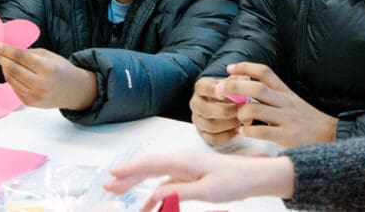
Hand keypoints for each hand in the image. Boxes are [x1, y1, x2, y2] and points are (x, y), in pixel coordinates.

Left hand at [0, 43, 96, 111]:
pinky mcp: (29, 103)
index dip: (5, 50)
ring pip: (10, 79)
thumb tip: (7, 49)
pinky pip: (13, 87)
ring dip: (3, 67)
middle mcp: (40, 84)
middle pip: (12, 69)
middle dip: (0, 57)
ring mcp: (34, 96)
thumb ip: (28, 53)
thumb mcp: (48, 56)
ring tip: (1, 58)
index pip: (20, 57)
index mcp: (47, 69)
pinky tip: (9, 70)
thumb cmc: (61, 69)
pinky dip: (9, 77)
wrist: (73, 91)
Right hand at [105, 151, 295, 210]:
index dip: (129, 169)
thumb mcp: (207, 190)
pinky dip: (154, 192)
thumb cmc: (234, 181)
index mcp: (183, 160)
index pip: (149, 163)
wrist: (254, 176)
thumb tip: (155, 194)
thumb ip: (179, 192)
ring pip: (155, 174)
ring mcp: (184, 168)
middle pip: (148, 167)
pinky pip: (166, 182)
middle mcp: (181, 160)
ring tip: (119, 193)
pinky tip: (146, 203)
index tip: (112, 174)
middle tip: (109, 187)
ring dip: (138, 183)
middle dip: (128, 176)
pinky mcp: (190, 175)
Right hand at [190, 76, 240, 145]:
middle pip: (205, 110)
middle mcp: (195, 103)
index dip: (213, 91)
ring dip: (229, 124)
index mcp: (201, 87)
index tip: (226, 94)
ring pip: (210, 126)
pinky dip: (228, 135)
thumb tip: (245, 80)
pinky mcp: (203, 134)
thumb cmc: (231, 91)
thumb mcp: (234, 82)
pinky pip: (214, 139)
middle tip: (241, 111)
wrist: (227, 104)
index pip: (203, 87)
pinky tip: (237, 129)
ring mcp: (197, 120)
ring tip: (242, 120)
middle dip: (226, 111)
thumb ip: (240, 80)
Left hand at [219, 62, 337, 147]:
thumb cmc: (307, 119)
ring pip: (255, 108)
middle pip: (256, 87)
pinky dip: (248, 131)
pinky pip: (260, 131)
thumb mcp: (292, 101)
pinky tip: (244, 131)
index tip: (229, 68)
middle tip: (219, 90)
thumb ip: (273, 95)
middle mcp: (285, 102)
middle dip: (234, 86)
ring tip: (237, 118)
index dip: (245, 67)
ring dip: (240, 112)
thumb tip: (245, 90)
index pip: (264, 72)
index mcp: (285, 91)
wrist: (332, 136)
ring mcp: (286, 119)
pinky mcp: (287, 136)